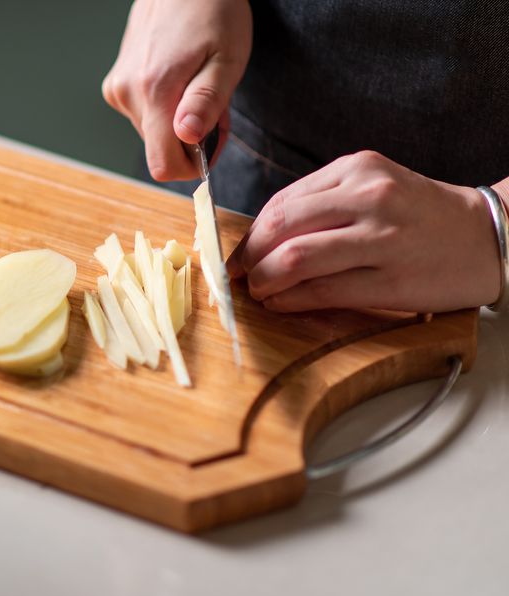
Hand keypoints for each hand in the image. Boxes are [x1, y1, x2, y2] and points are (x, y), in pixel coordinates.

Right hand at [101, 0, 251, 180]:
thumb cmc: (211, 13)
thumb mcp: (226, 58)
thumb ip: (206, 101)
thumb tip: (188, 138)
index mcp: (155, 92)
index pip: (162, 165)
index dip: (190, 166)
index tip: (210, 146)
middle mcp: (127, 94)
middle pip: (160, 149)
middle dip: (190, 139)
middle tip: (215, 106)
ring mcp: (118, 89)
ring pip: (153, 132)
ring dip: (179, 122)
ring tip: (198, 87)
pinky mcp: (116, 84)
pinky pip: (143, 114)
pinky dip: (165, 108)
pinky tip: (179, 80)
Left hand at [225, 151, 501, 312]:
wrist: (490, 236)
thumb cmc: (421, 216)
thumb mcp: (374, 188)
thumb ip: (323, 204)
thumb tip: (260, 238)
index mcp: (358, 169)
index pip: (282, 202)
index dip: (249, 233)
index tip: (234, 254)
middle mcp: (370, 197)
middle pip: (280, 226)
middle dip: (248, 257)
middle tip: (235, 276)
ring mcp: (382, 237)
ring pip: (296, 258)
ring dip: (264, 280)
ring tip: (257, 291)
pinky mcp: (392, 278)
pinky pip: (323, 290)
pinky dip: (291, 299)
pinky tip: (281, 303)